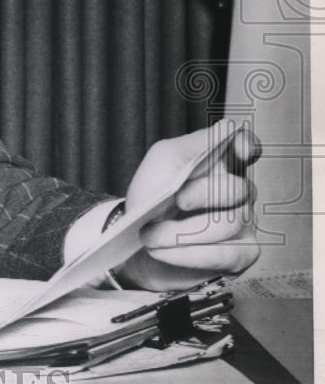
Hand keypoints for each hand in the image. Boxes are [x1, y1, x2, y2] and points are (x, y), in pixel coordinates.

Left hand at [115, 119, 260, 290]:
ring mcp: (242, 223)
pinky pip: (224, 254)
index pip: (246, 147)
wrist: (135, 243)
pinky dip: (187, 253)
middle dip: (201, 195)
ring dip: (182, 231)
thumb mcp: (161, 163)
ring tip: (150, 235)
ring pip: (229, 224)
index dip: (248, 146)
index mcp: (219, 162)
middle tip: (174, 201)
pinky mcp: (239, 255)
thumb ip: (192, 145)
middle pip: (238, 189)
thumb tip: (226, 128)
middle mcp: (238, 191)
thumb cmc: (151, 197)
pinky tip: (162, 251)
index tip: (239, 150)